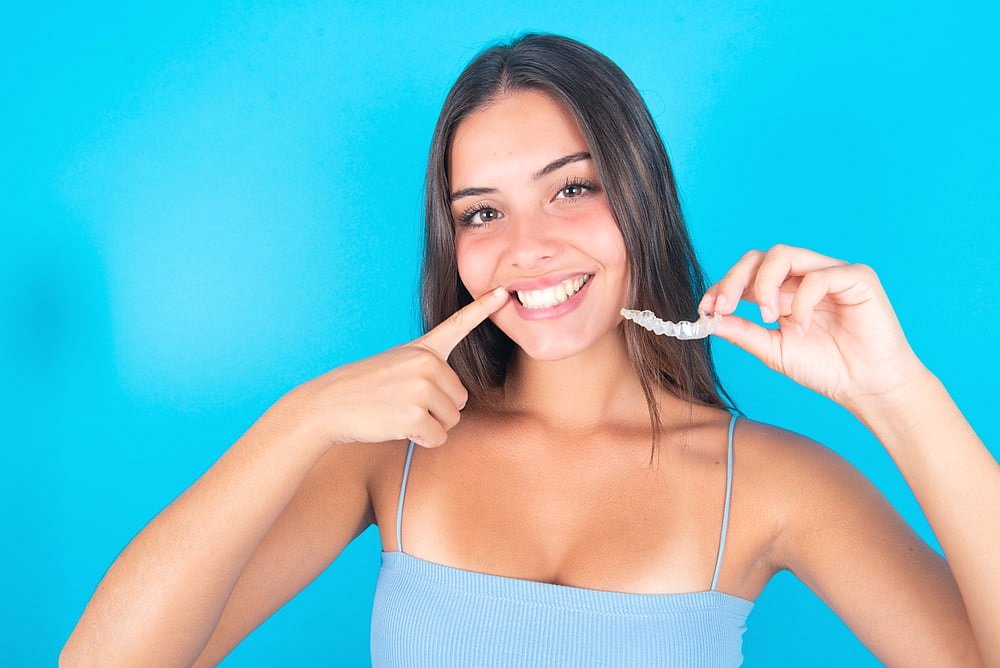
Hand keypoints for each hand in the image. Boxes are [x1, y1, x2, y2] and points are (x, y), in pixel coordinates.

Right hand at [285, 286, 508, 448]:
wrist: (328, 405)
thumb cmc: (362, 389)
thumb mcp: (396, 365)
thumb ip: (427, 370)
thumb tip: (455, 398)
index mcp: (422, 349)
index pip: (458, 325)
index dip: (484, 308)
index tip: (502, 293)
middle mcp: (426, 364)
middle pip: (460, 398)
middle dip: (437, 409)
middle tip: (403, 403)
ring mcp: (421, 388)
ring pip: (451, 419)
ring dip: (429, 425)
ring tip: (398, 413)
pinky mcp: (414, 415)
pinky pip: (438, 437)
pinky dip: (422, 439)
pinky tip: (397, 427)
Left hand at [699, 244, 928, 408]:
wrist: (867, 387)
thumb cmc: (826, 368)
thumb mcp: (774, 350)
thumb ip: (744, 332)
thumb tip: (709, 320)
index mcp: (785, 291)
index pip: (748, 272)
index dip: (724, 285)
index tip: (706, 308)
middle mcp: (806, 275)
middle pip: (761, 256)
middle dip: (735, 280)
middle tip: (723, 307)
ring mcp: (832, 272)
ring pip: (785, 255)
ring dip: (765, 285)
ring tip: (769, 318)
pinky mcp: (857, 278)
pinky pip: (819, 276)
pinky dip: (801, 302)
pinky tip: (802, 326)